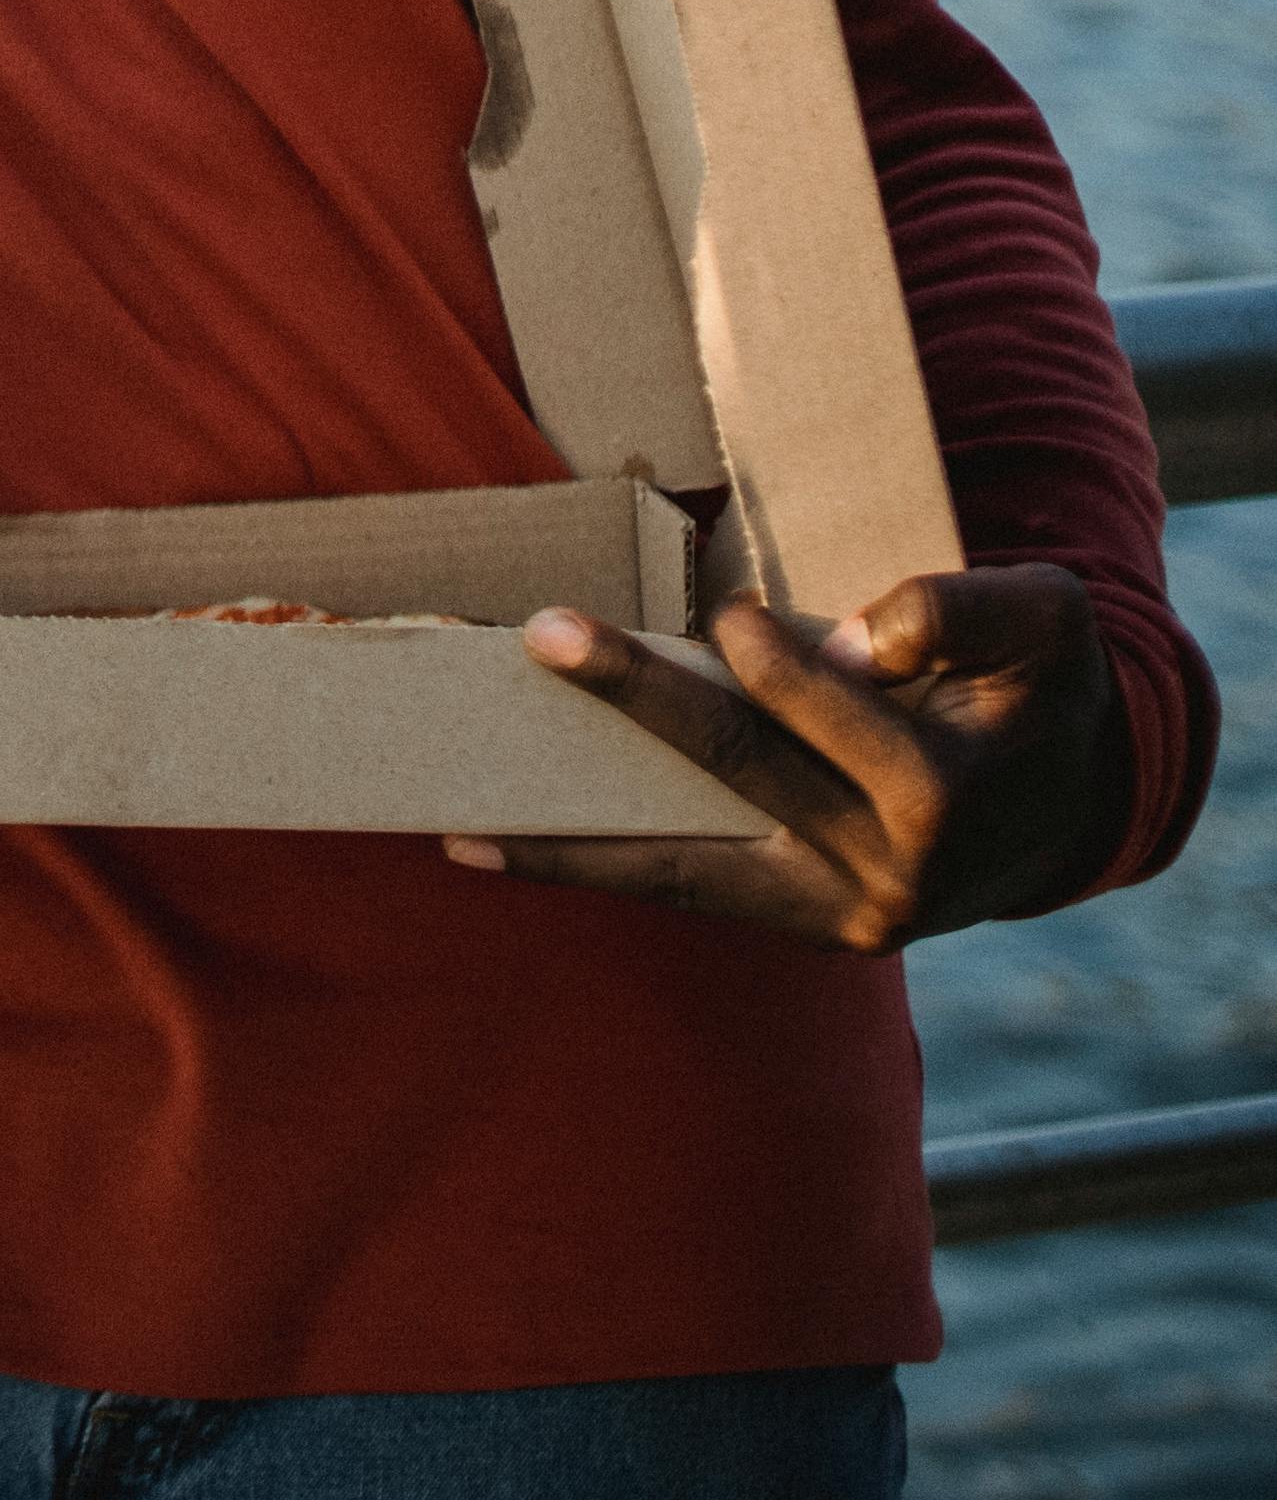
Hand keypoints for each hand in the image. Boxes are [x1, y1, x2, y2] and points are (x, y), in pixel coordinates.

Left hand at [449, 567, 1133, 951]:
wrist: (1075, 804)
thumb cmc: (1041, 688)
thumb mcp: (1042, 620)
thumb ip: (959, 611)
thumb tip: (852, 638)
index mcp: (943, 791)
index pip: (824, 707)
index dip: (771, 658)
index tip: (728, 611)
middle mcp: (890, 870)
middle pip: (738, 769)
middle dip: (637, 698)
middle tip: (545, 633)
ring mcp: (842, 911)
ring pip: (688, 866)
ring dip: (570, 838)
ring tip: (460, 818)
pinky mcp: (806, 925)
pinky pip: (689, 888)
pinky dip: (593, 866)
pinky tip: (491, 845)